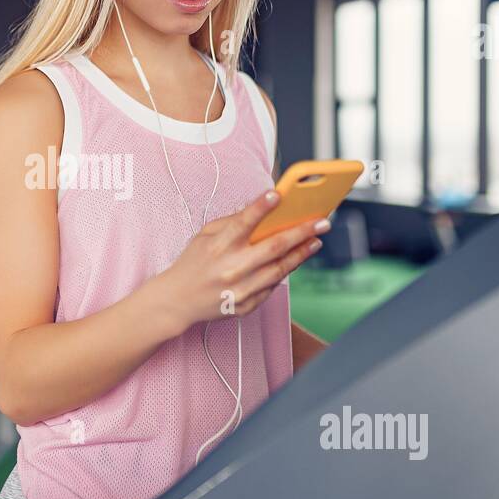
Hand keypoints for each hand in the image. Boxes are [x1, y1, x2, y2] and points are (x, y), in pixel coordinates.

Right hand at [154, 190, 329, 334]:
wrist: (178, 300)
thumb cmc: (193, 263)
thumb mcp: (204, 236)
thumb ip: (231, 222)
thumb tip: (259, 208)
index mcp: (218, 246)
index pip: (243, 223)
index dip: (261, 207)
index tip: (279, 194)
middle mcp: (231, 268)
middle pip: (274, 247)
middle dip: (301, 232)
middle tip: (321, 222)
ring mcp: (240, 289)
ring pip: (280, 269)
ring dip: (301, 253)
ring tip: (315, 241)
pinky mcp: (246, 304)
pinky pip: (272, 286)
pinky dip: (284, 271)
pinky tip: (295, 259)